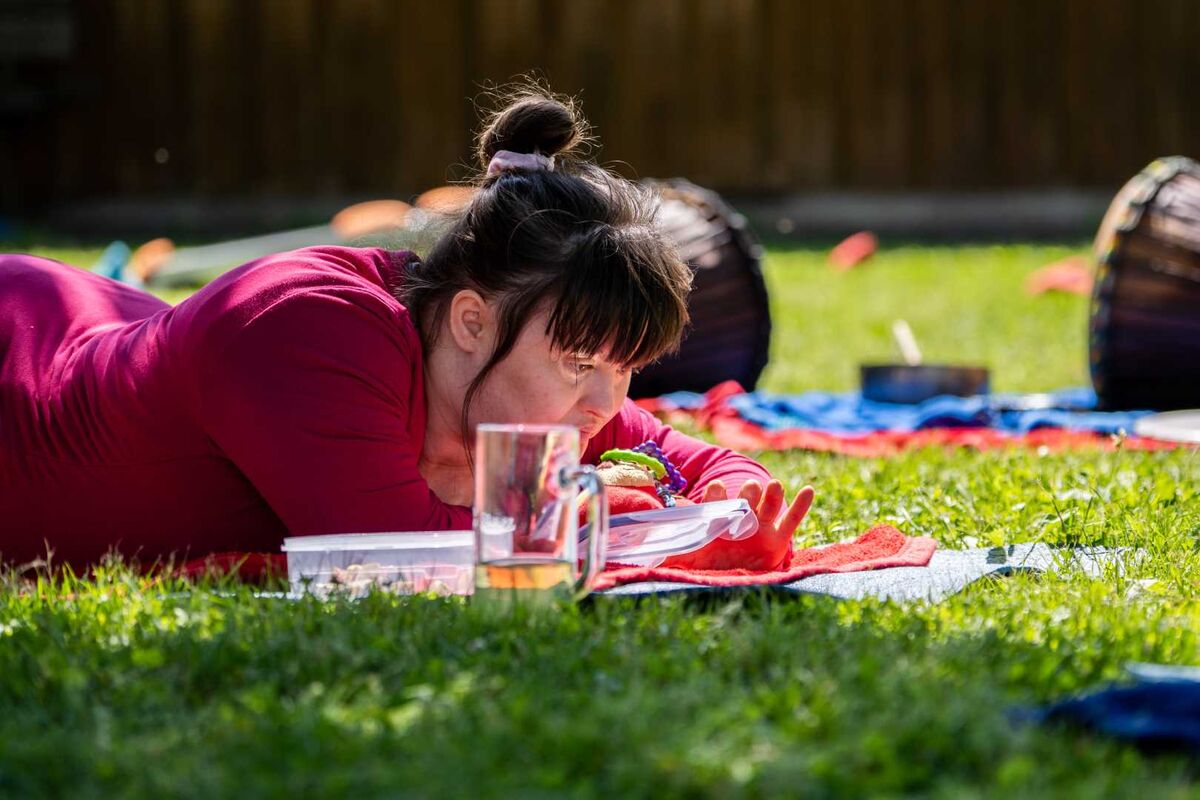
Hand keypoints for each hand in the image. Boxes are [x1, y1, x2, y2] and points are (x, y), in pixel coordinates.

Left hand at [660, 479, 815, 570]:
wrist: (729, 581)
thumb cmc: (706, 568)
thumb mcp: (684, 562)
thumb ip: (665, 557)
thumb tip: (633, 557)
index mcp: (717, 519)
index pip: (717, 501)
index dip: (717, 495)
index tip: (715, 490)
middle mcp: (740, 518)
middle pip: (746, 498)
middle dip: (747, 493)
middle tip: (748, 490)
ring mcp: (761, 526)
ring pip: (769, 504)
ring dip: (771, 495)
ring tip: (773, 486)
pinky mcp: (779, 539)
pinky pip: (792, 519)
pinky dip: (801, 505)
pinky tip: (809, 490)